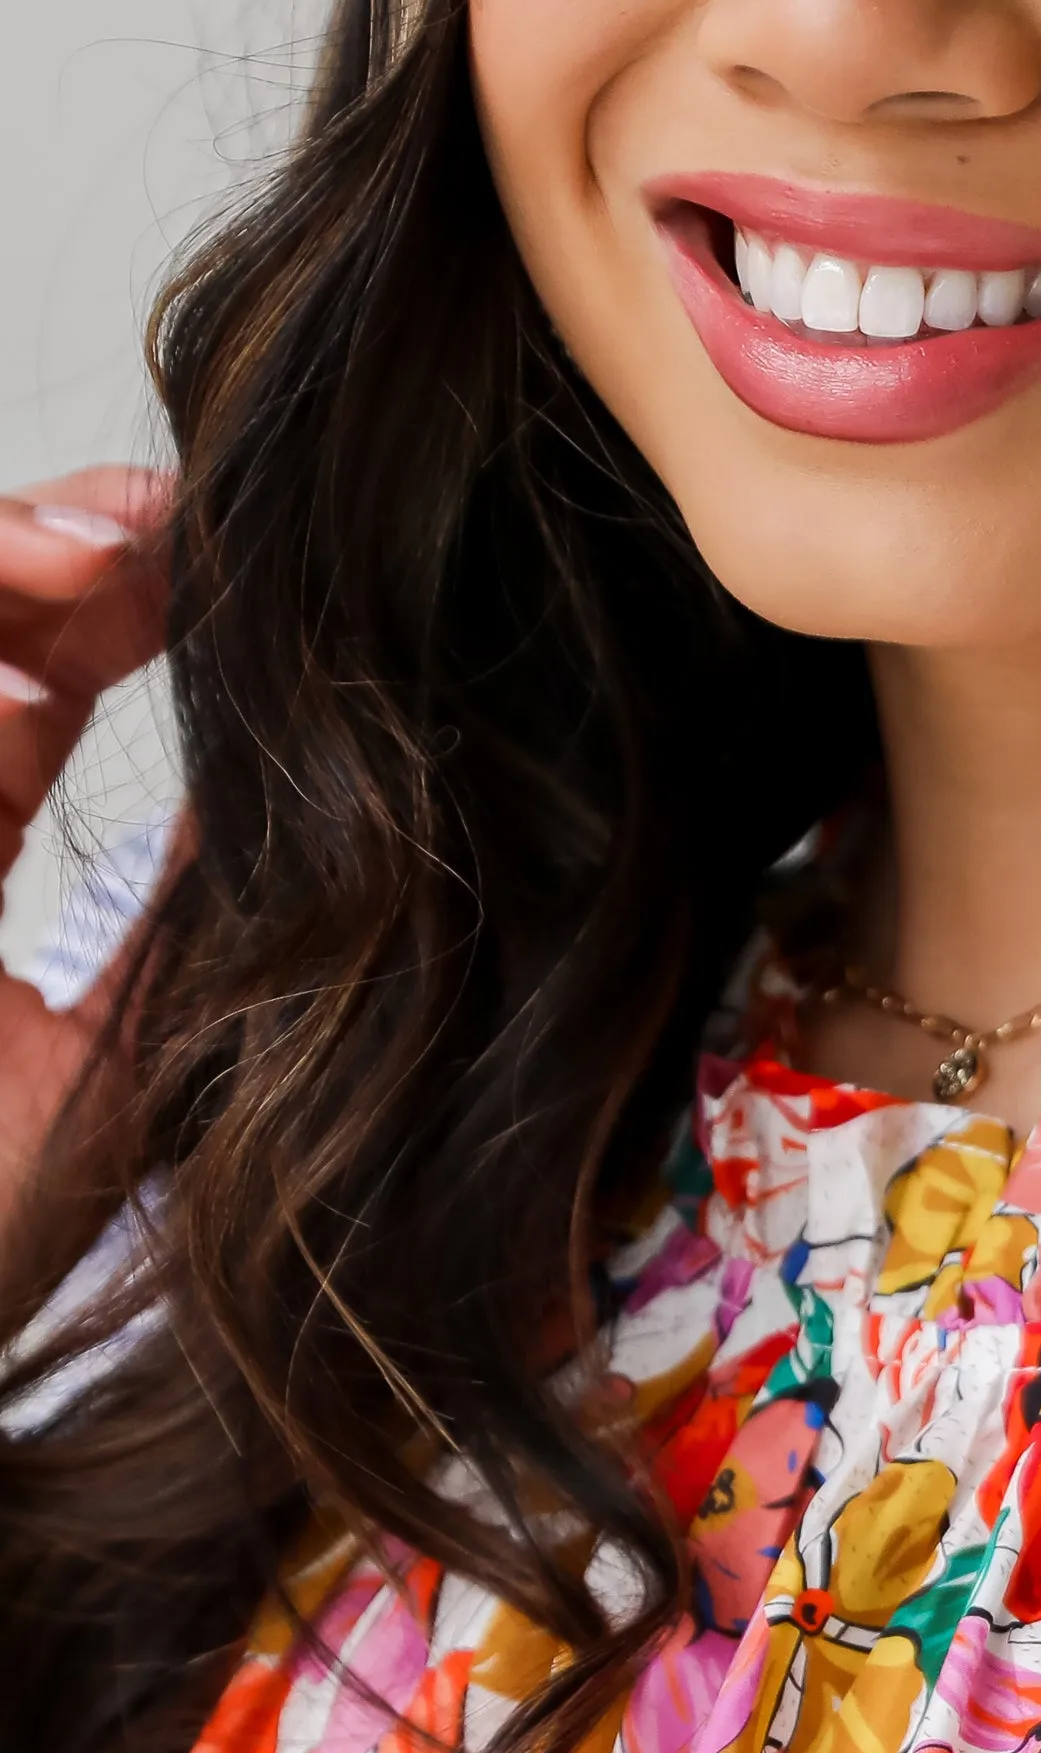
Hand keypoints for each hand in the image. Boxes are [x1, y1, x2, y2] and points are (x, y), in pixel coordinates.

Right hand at [0, 463, 174, 1213]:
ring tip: (96, 571)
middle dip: (45, 536)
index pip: (30, 664)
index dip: (108, 583)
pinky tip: (17, 719)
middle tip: (153, 531)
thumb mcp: (129, 1060)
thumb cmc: (2, 1222)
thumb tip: (298, 803)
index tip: (206, 554)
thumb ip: (185, 928)